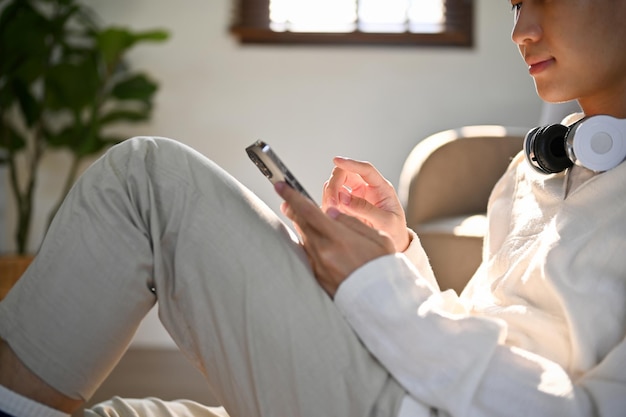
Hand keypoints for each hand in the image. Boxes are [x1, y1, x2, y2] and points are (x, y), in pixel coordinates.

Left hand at [275, 182, 394, 297]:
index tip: (280, 185)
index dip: (292, 196)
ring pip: (304, 239)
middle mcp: (324, 252)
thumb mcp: (377, 238)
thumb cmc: (384, 267)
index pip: (308, 211)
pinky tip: (314, 240)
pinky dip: (309, 243)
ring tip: (301, 217)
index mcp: (339, 238)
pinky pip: (309, 255)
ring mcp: (319, 266)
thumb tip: (331, 211)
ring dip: (301, 226)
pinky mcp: (318, 278)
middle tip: (286, 199)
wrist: (383, 303)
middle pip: (301, 224)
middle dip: (292, 209)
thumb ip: (352, 222)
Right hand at [322, 157, 409, 251]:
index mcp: (381, 188)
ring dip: (330, 195)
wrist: (394, 246)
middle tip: (332, 203)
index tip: (337, 160)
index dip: (351, 163)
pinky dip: (328, 205)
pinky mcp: (345, 207)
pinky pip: (332, 200)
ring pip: (335, 185)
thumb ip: (366, 209)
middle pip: (345, 174)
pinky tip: (331, 216)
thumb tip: (343, 198)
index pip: (365, 169)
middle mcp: (366, 189)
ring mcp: (355, 197)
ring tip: (332, 212)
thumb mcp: (386, 222)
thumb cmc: (395, 232)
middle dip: (335, 184)